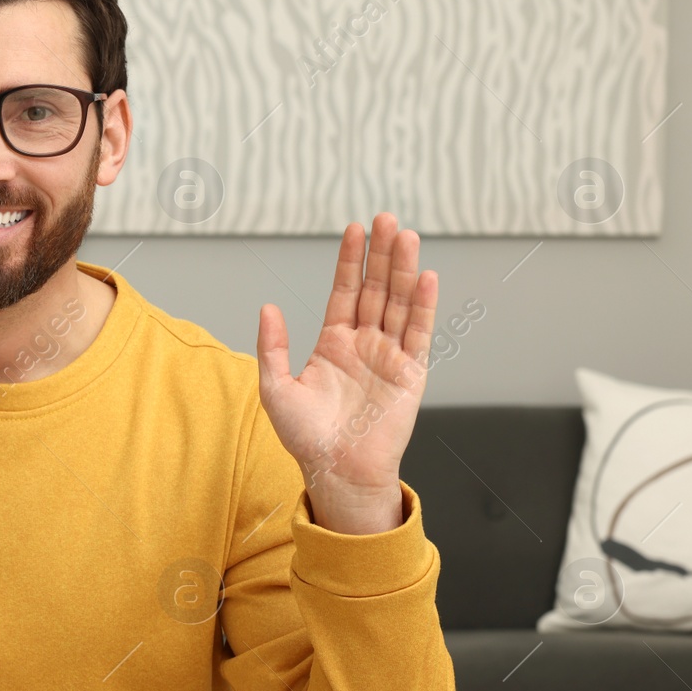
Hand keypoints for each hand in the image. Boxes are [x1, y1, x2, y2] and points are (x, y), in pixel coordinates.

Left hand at [256, 212, 436, 530]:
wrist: (337, 471)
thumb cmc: (305, 437)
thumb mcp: (276, 389)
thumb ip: (272, 347)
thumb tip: (266, 308)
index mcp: (334, 343)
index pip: (345, 291)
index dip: (349, 261)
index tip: (354, 229)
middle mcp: (365, 344)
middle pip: (375, 289)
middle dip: (380, 255)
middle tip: (385, 219)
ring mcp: (390, 355)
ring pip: (399, 303)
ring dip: (403, 270)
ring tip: (405, 236)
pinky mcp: (411, 372)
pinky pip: (418, 332)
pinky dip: (423, 305)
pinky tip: (425, 276)